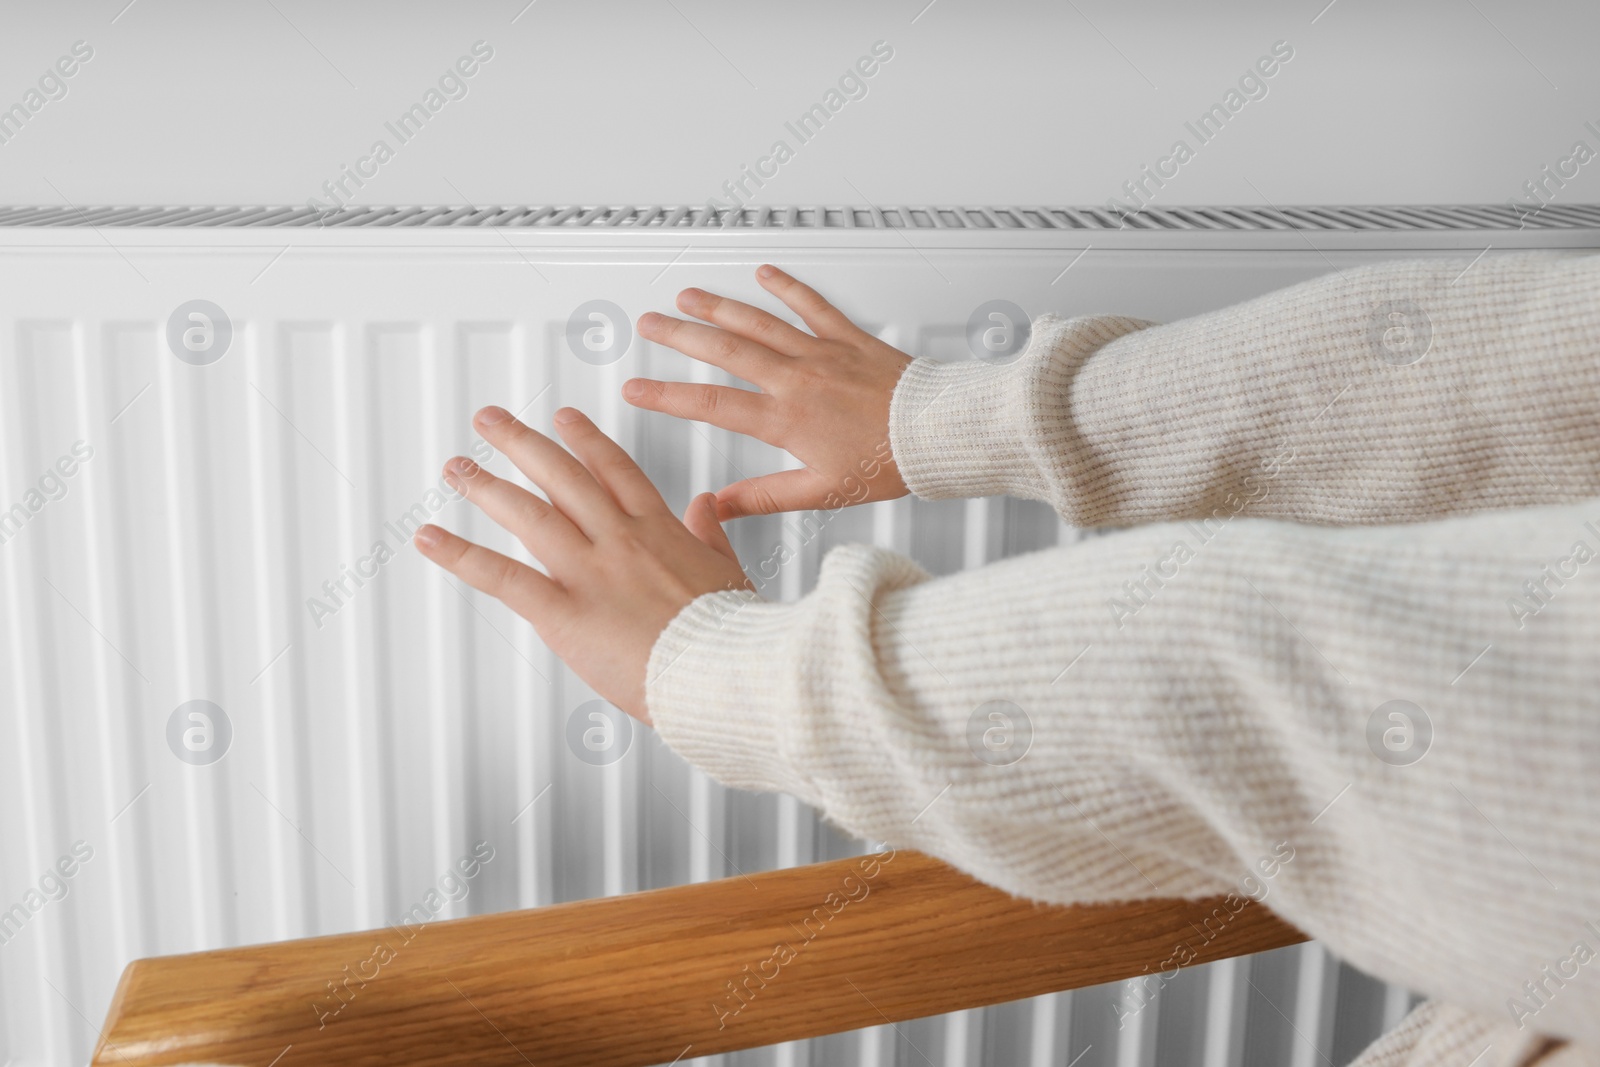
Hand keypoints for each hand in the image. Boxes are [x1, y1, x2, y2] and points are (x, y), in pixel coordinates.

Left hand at [413, 405, 752, 724]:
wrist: (728, 673)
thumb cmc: (735, 636)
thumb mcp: (730, 571)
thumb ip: (709, 533)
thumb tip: (705, 503)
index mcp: (661, 530)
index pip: (614, 470)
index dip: (584, 440)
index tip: (564, 418)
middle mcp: (620, 540)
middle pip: (560, 477)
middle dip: (520, 443)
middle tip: (491, 420)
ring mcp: (589, 572)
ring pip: (528, 515)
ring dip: (486, 485)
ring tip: (457, 466)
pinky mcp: (564, 612)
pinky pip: (501, 577)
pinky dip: (460, 555)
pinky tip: (430, 538)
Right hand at [628, 264, 913, 519]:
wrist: (938, 432)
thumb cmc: (889, 463)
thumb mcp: (822, 492)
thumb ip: (765, 497)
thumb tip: (721, 508)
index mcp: (786, 420)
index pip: (712, 406)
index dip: (667, 396)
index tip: (637, 389)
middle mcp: (797, 379)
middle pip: (725, 351)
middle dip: (680, 336)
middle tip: (648, 324)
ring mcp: (821, 353)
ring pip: (759, 322)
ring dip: (719, 306)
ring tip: (687, 296)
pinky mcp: (849, 338)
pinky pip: (812, 305)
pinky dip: (787, 287)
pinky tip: (765, 274)